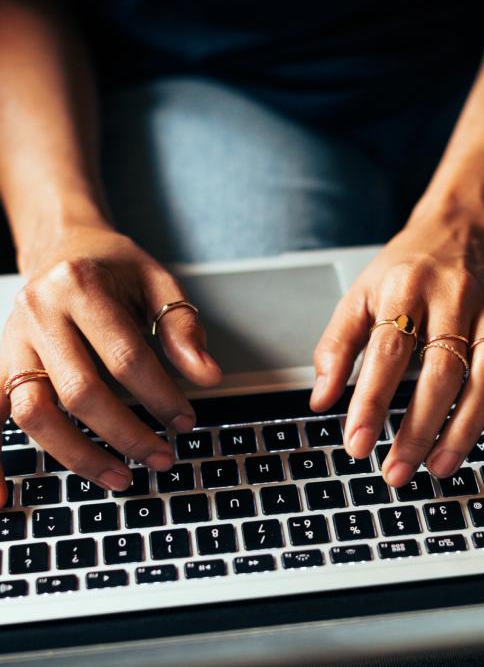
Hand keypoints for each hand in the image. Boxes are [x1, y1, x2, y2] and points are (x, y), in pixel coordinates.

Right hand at [0, 225, 220, 503]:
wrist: (62, 247)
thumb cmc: (114, 267)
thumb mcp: (157, 282)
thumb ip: (182, 327)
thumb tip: (208, 377)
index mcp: (81, 286)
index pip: (125, 356)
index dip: (160, 396)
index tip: (185, 422)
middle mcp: (40, 313)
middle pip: (80, 391)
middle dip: (127, 433)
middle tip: (163, 457)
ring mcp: (13, 341)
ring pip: (34, 412)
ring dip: (78, 454)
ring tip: (121, 477)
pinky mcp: (0, 363)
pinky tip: (4, 492)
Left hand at [311, 210, 483, 486]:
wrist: (458, 226)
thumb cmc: (404, 267)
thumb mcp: (359, 295)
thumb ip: (337, 346)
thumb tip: (322, 399)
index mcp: (407, 287)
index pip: (388, 351)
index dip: (371, 401)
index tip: (357, 443)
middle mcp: (455, 296)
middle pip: (442, 370)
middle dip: (418, 428)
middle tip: (395, 470)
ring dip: (467, 426)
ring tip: (440, 467)